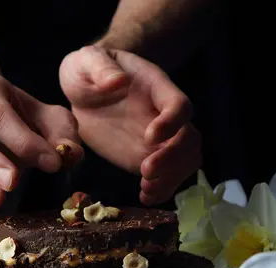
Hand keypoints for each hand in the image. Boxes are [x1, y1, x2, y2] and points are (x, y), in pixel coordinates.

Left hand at [59, 45, 200, 204]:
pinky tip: (145, 197)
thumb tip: (117, 81)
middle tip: (145, 171)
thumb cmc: (88, 69)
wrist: (85, 90)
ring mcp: (160, 138)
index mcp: (155, 87)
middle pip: (190, 138)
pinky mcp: (148, 156)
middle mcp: (164, 114)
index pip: (179, 105)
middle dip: (173, 158)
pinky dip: (162, 190)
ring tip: (146, 189)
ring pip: (186, 160)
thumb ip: (100, 67)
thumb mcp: (86, 61)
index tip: (148, 137)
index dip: (171, 123)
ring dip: (172, 178)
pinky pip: (169, 176)